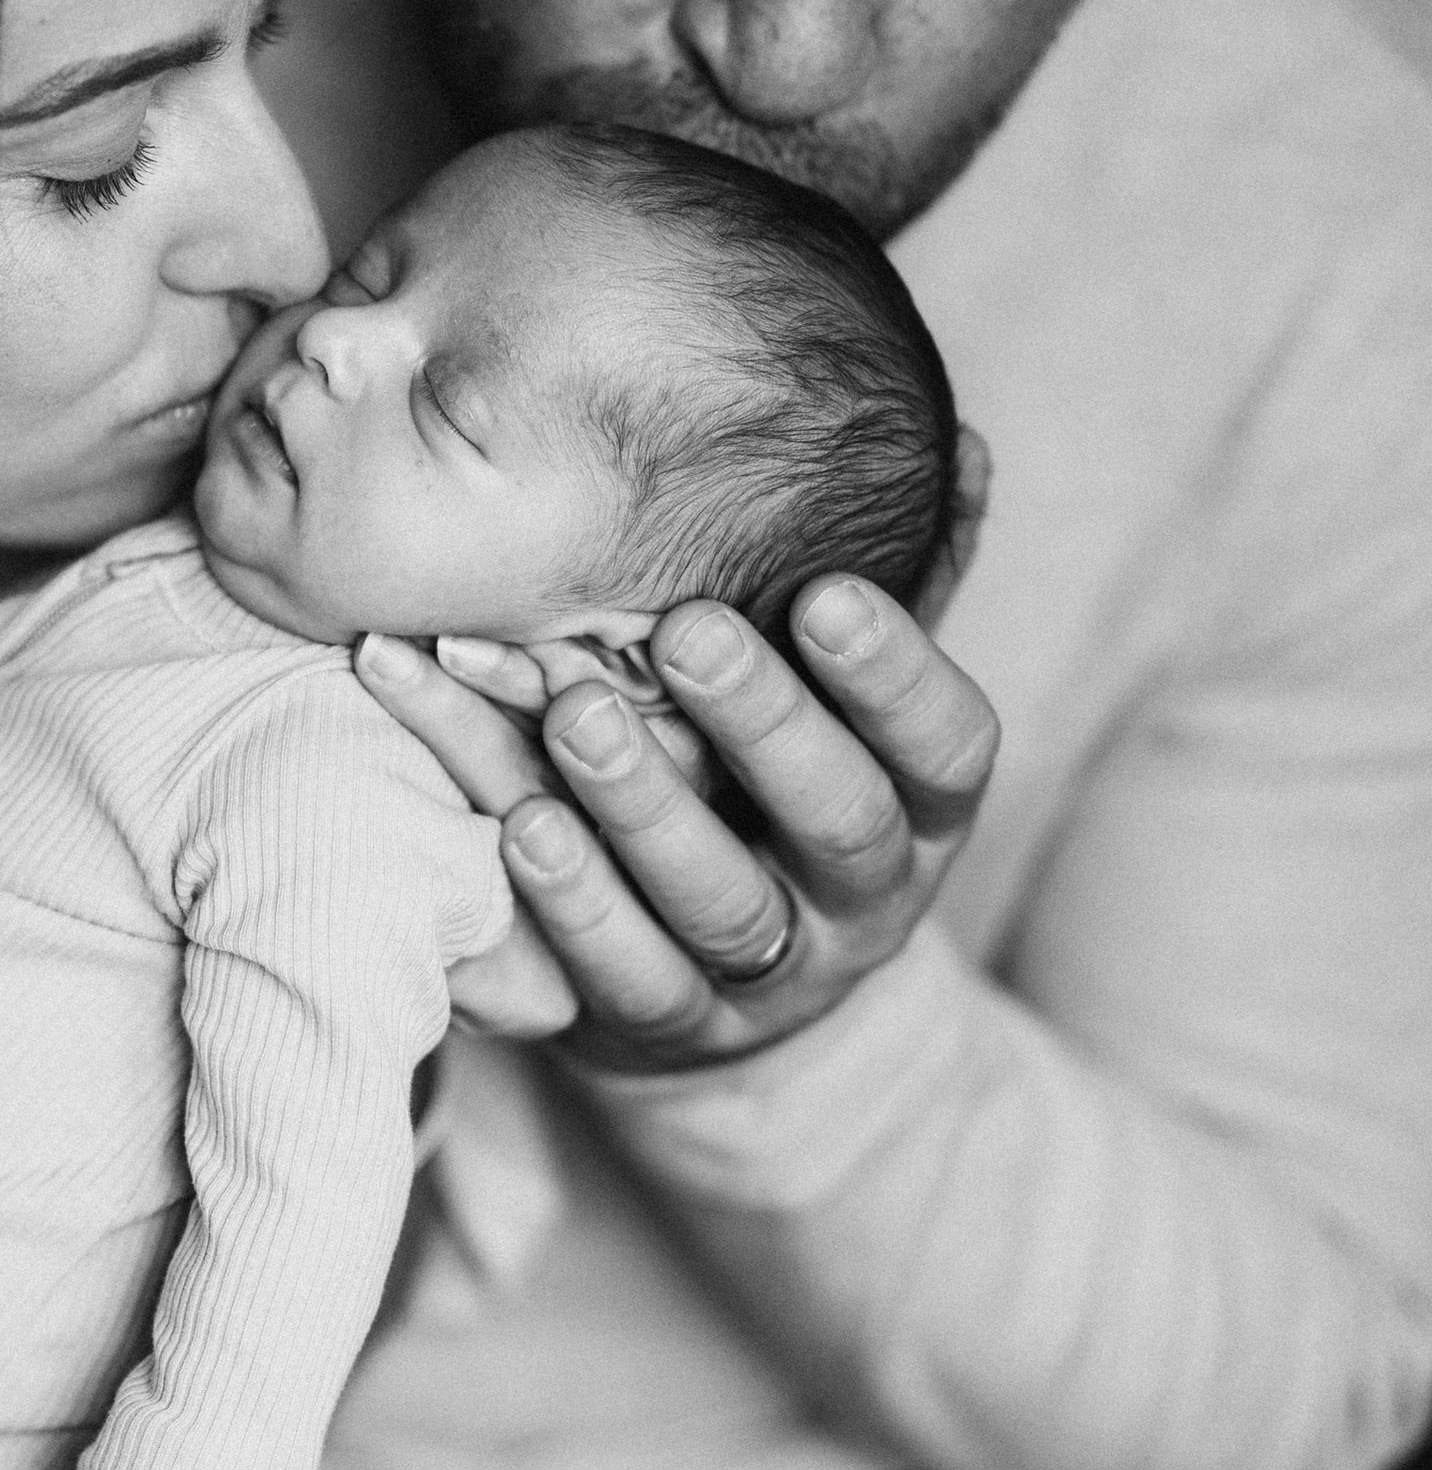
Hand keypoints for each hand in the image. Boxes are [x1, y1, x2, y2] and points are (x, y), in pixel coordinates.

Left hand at [355, 441, 997, 1072]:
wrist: (735, 1001)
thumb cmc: (786, 793)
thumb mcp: (857, 706)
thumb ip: (904, 582)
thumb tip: (955, 441)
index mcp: (923, 807)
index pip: (946, 745)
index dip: (895, 675)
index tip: (825, 591)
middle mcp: (861, 898)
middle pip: (835, 821)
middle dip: (764, 726)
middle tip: (688, 631)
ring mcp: (764, 976)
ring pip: (717, 903)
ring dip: (645, 809)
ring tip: (577, 717)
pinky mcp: (663, 1028)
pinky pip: (616, 972)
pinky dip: (566, 901)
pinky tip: (514, 823)